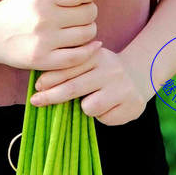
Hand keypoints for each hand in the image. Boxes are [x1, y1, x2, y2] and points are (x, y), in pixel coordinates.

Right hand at [0, 0, 99, 71]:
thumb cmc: (14, 7)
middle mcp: (45, 17)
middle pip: (88, 13)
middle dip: (90, 11)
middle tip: (83, 13)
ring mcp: (44, 41)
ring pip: (86, 34)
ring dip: (89, 30)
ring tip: (81, 28)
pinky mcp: (43, 60)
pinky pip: (78, 57)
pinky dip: (89, 50)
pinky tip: (90, 45)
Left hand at [28, 45, 155, 125]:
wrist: (140, 74)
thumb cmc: (103, 70)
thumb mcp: (89, 61)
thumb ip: (70, 67)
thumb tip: (41, 84)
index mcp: (97, 55)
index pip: (69, 68)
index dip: (50, 79)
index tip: (36, 87)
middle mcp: (110, 69)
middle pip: (74, 88)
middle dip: (52, 96)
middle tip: (35, 101)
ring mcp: (122, 88)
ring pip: (89, 107)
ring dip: (84, 108)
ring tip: (92, 101)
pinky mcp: (132, 106)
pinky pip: (105, 118)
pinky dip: (102, 116)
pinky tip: (109, 106)